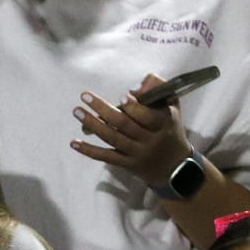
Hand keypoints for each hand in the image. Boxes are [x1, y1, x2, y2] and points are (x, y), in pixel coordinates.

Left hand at [70, 74, 193, 191]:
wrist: (175, 166)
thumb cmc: (170, 129)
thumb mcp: (172, 108)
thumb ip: (160, 90)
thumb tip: (140, 83)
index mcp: (162, 123)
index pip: (147, 116)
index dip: (133, 106)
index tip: (121, 96)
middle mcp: (149, 139)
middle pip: (124, 124)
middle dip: (103, 109)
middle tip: (85, 96)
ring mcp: (136, 153)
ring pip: (112, 138)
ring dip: (93, 124)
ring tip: (77, 111)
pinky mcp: (126, 164)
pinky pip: (106, 157)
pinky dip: (89, 150)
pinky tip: (73, 143)